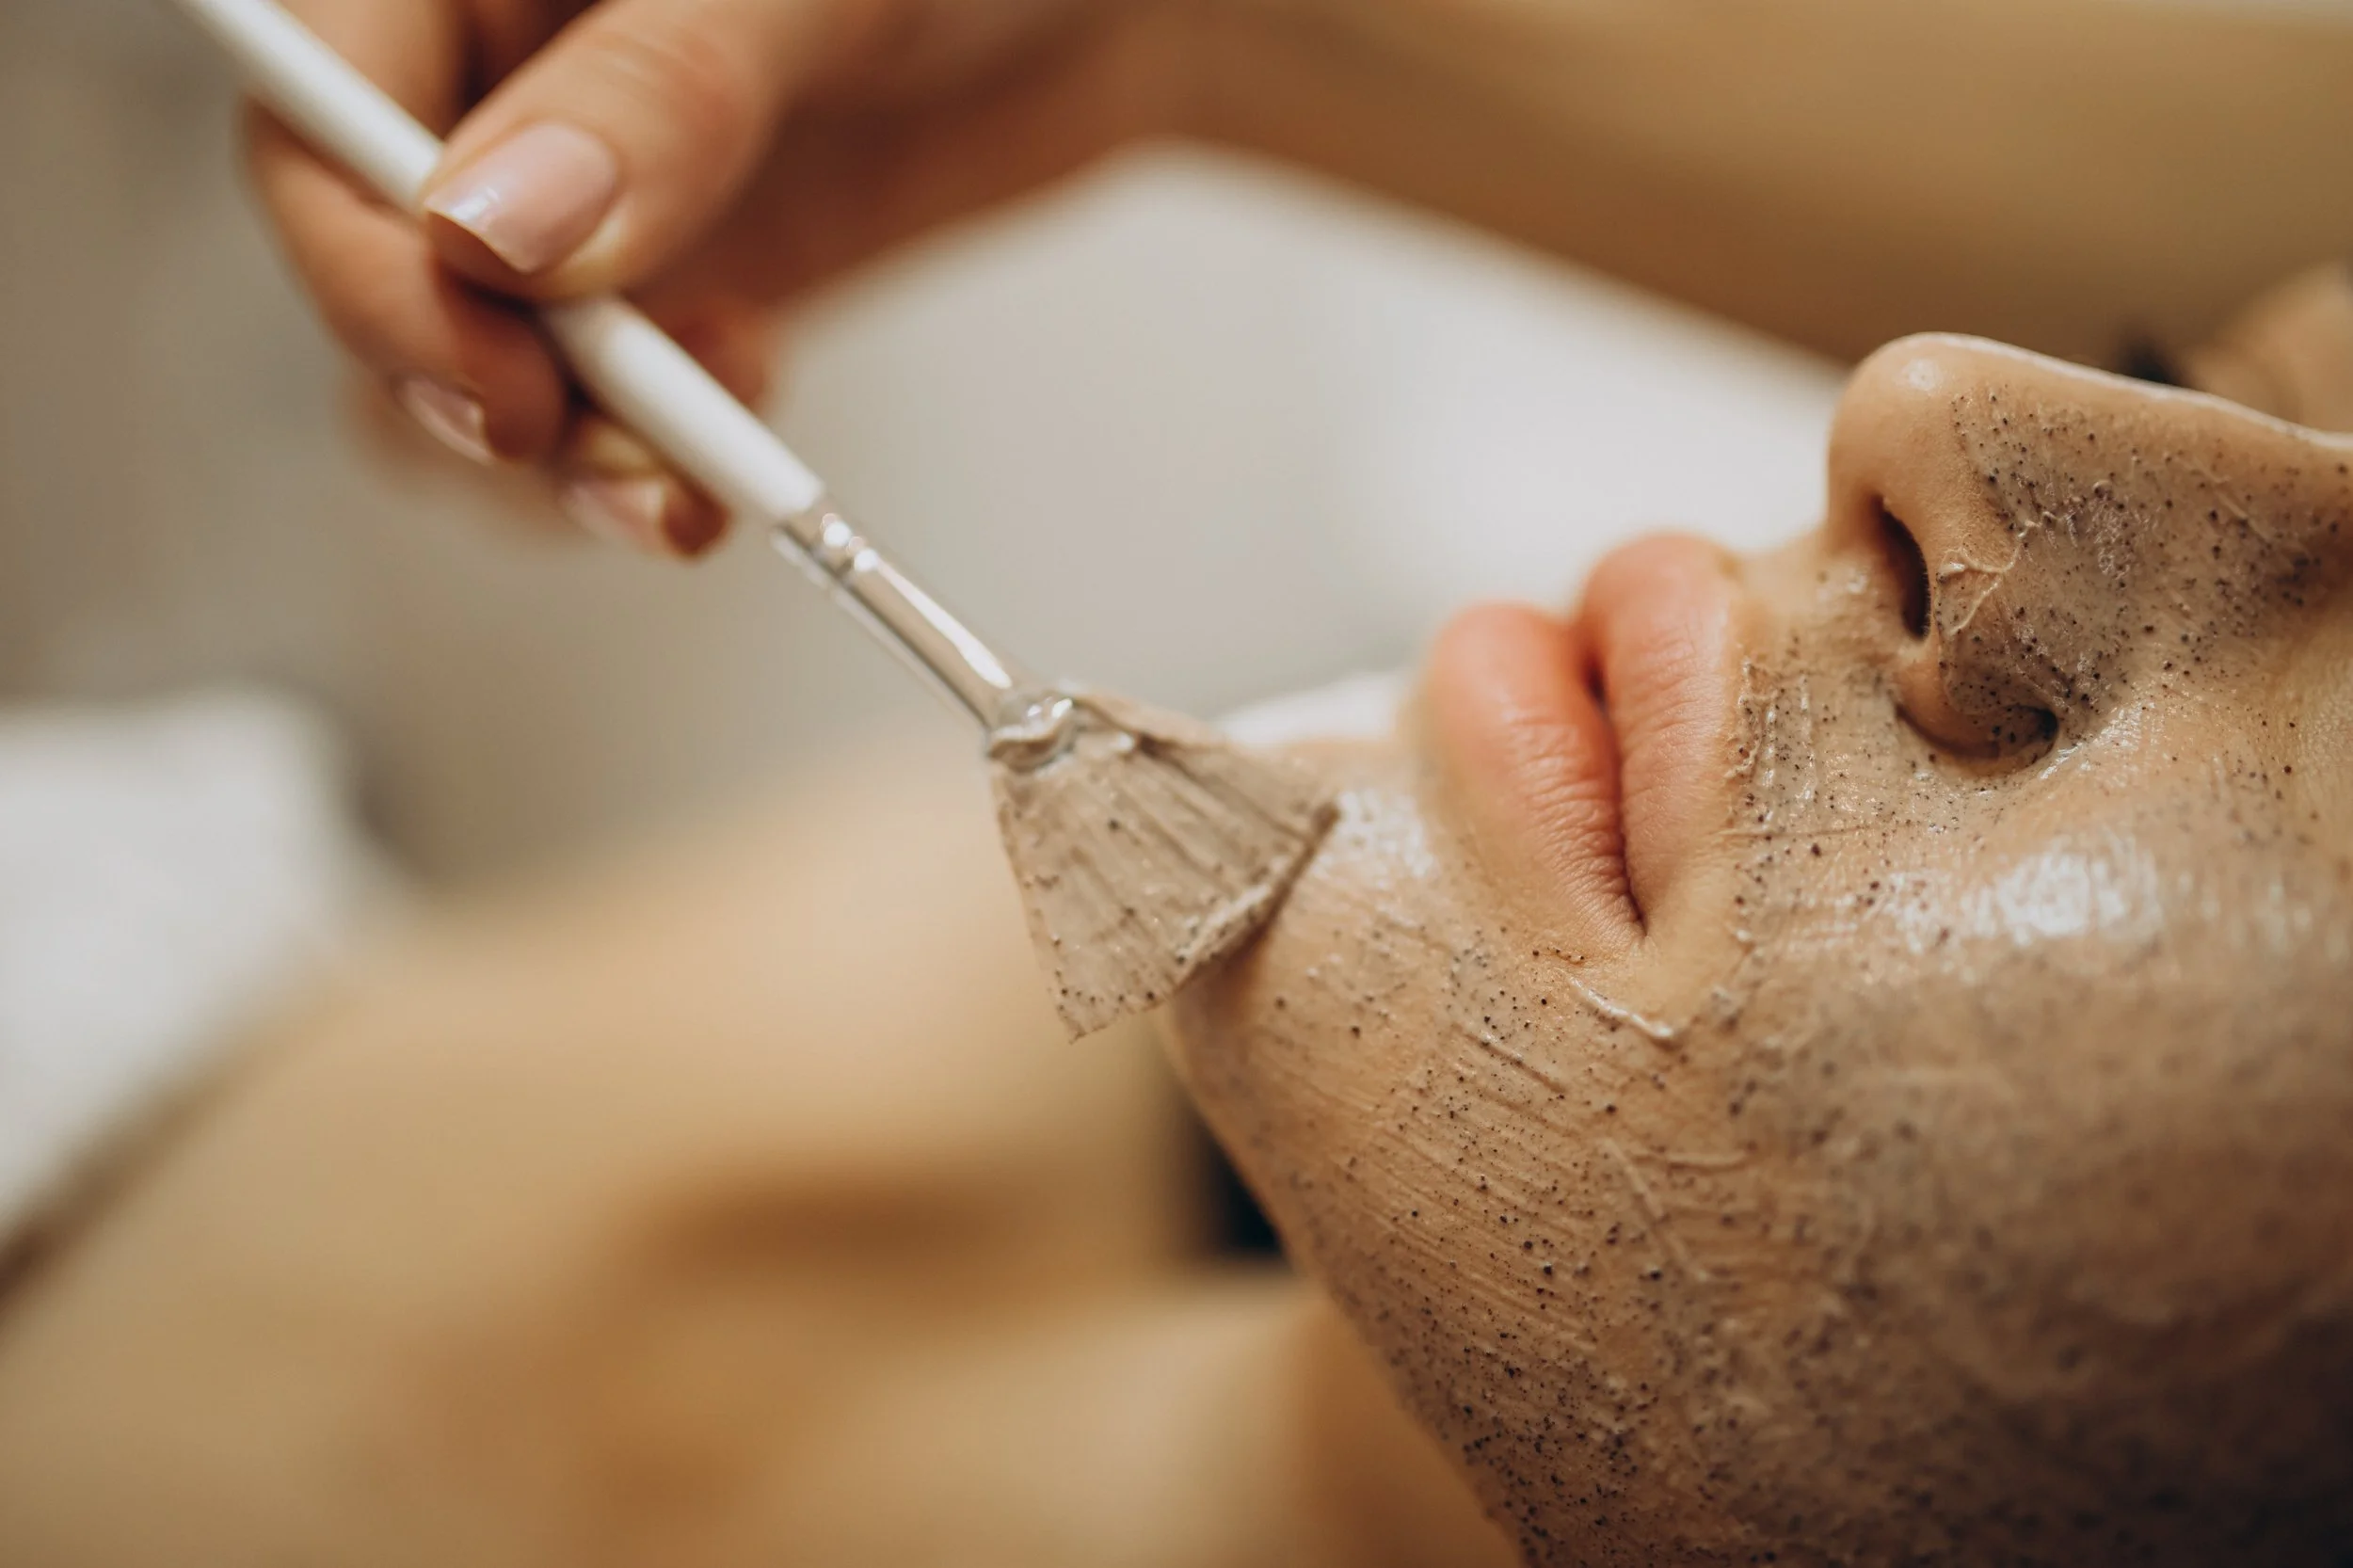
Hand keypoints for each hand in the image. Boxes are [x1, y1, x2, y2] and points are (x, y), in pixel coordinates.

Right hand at [248, 0, 1192, 555]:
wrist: (1114, 10)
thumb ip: (659, 91)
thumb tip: (497, 231)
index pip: (319, 118)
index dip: (368, 270)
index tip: (501, 383)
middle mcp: (497, 80)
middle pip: (379, 271)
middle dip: (488, 399)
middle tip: (636, 464)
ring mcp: (573, 193)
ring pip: (465, 370)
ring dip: (568, 456)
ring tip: (708, 463)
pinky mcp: (660, 284)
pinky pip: (587, 408)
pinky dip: (649, 453)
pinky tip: (753, 391)